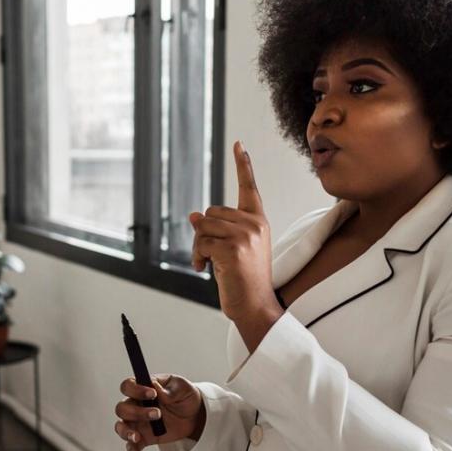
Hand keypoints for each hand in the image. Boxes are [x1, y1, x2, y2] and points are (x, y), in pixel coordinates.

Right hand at [113, 374, 205, 450]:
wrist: (195, 416)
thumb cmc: (185, 396)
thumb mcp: (182, 387)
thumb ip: (169, 388)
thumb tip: (155, 386)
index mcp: (143, 389)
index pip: (128, 386)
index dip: (136, 390)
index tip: (152, 394)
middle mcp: (136, 405)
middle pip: (122, 408)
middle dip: (137, 412)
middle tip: (157, 414)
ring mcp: (138, 422)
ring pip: (121, 427)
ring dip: (126, 432)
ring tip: (137, 437)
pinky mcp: (144, 437)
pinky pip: (132, 445)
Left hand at [190, 141, 282, 344]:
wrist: (255, 306)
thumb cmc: (244, 280)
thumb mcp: (231, 249)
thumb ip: (218, 229)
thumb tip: (193, 215)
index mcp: (258, 221)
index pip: (249, 187)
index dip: (242, 165)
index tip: (238, 144)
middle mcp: (254, 224)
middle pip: (211, 212)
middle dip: (203, 234)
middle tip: (209, 256)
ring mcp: (245, 235)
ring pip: (203, 226)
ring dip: (197, 247)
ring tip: (209, 265)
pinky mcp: (233, 248)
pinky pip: (201, 242)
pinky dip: (197, 257)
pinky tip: (206, 270)